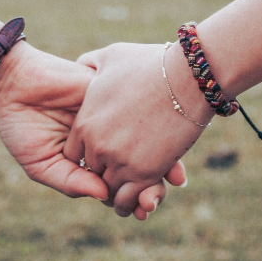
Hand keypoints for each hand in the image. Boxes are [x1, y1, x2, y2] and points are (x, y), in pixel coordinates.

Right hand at [0, 42, 185, 213]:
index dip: (132, 198)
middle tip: (156, 200)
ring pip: (146, 140)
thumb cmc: (21, 126)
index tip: (143, 211)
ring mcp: (113, 117)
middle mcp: (106, 138)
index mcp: (89, 158)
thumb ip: (70, 181)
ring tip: (171, 180)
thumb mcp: (41, 163)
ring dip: (162, 161)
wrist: (14, 83)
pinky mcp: (115, 95)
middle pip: (137, 164)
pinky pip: (141, 113)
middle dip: (151, 184)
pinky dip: (156, 129)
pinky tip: (165, 147)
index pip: (117, 182)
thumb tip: (104, 197)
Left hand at [67, 42, 212, 216]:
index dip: (88, 156)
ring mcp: (120, 161)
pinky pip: (129, 199)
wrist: (187, 76)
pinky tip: (142, 198)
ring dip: (118, 192)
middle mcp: (97, 146)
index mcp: (85, 123)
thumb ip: (90, 64)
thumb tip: (82, 65)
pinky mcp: (145, 173)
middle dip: (103, 174)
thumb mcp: (110, 57)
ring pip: (109, 191)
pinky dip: (133, 203)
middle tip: (118, 173)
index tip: (103, 154)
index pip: (74, 155)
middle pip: (91, 173)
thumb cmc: (151, 63)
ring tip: (130, 189)